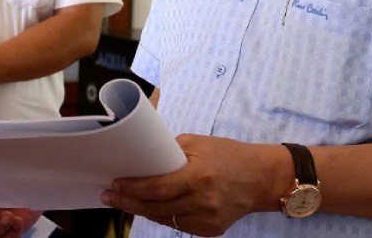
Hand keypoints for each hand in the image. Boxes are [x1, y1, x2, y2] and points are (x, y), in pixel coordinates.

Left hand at [101, 134, 280, 235]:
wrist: (261, 177)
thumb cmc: (228, 154)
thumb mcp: (199, 143)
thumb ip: (171, 152)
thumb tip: (144, 159)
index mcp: (199, 176)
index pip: (157, 187)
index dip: (132, 189)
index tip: (114, 185)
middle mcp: (202, 201)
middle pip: (156, 207)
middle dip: (129, 202)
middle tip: (110, 196)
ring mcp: (207, 219)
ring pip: (165, 219)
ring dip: (142, 211)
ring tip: (124, 202)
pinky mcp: (211, 230)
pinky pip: (179, 225)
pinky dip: (164, 216)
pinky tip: (151, 208)